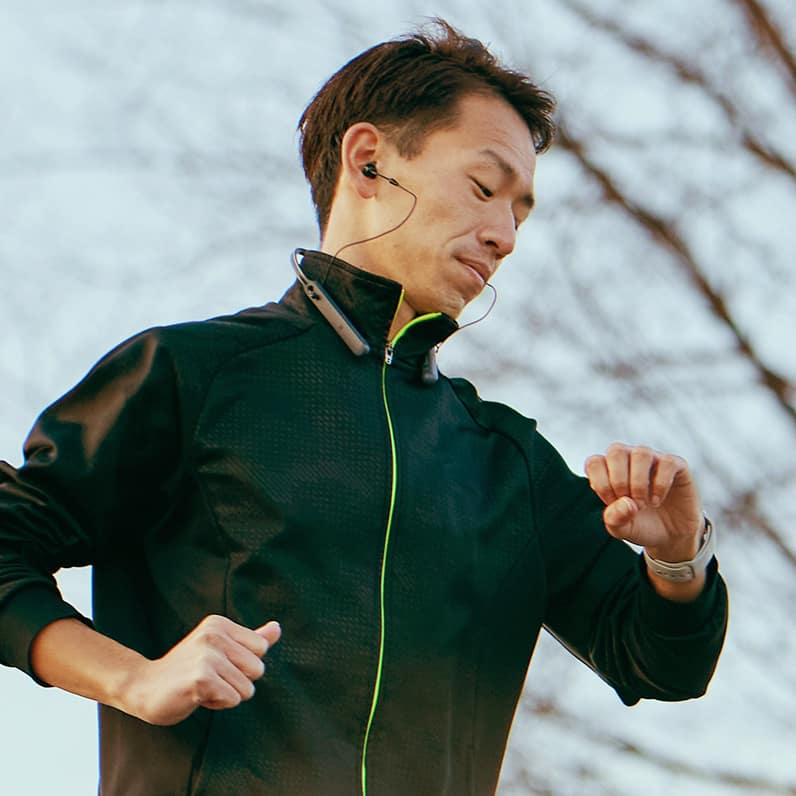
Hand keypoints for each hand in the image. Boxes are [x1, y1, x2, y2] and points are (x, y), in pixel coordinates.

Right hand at [121, 615, 281, 725]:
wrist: (144, 687)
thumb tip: (277, 628)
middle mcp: (215, 634)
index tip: (219, 665)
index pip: (261, 648)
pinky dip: (218, 704)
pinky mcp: (202, 678)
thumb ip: (250, 640)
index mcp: (220, 624)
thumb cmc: (187, 670)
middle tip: (210, 679)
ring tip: (202, 688)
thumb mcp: (220, 649)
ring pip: (247, 688)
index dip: (244, 665)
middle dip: (238, 682)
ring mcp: (208, 655)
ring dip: (226, 695)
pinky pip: (233, 699)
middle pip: (258, 669)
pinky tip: (197, 697)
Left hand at [584, 443, 702, 561]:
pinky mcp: (675, 464)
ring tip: (643, 504)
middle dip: (619, 481)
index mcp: (608, 468)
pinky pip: (667, 463)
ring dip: (639, 482)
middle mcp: (628, 458)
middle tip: (629, 504)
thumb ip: (615, 518)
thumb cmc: (639, 524)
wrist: (670, 534)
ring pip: (641, 453)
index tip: (612, 504)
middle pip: (616, 450)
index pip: (595, 462)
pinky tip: (656, 500)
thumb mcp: (622, 528)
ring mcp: (652, 458)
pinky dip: (660, 485)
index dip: (601, 484)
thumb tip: (626, 503)